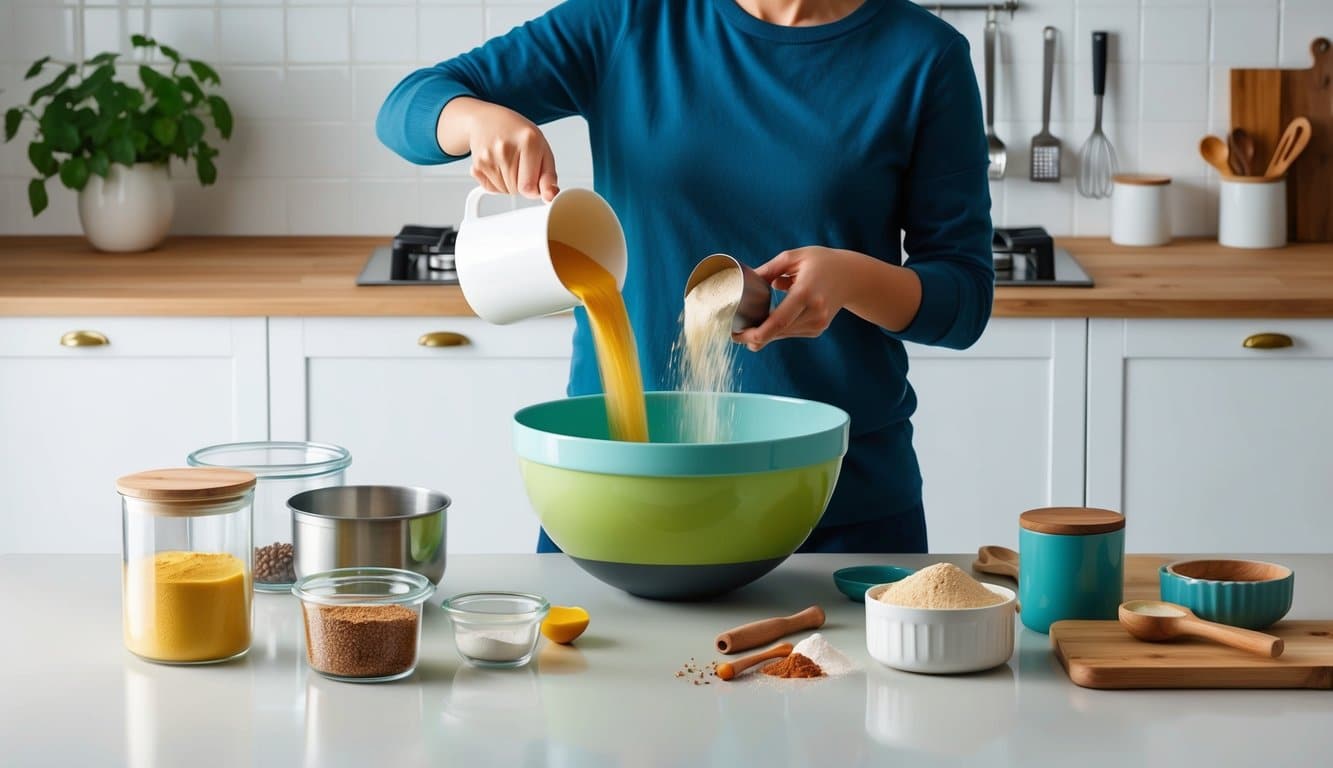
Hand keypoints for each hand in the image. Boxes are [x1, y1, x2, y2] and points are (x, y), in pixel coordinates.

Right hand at [439, 97, 558, 200]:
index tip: (535, 178)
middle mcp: (504, 148)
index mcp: (528, 142)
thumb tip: (550, 196)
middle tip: (521, 165)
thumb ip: (549, 176)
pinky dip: (497, 183)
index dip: (535, 188)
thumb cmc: (518, 133)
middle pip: (517, 190)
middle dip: (522, 183)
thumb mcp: (542, 149)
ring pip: (504, 191)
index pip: (529, 187)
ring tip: (510, 163)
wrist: (488, 120)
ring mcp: (488, 157)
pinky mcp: (476, 165)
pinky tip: (498, 165)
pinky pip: (491, 188)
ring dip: (510, 184)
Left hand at [733, 247, 867, 351]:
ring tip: (744, 331)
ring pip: (783, 335)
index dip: (758, 333)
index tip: (739, 335)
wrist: (852, 277)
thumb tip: (744, 280)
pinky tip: (766, 325)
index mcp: (807, 291)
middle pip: (778, 332)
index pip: (780, 320)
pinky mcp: (818, 329)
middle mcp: (814, 311)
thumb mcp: (794, 257)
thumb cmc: (821, 262)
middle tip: (733, 336)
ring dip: (763, 335)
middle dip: (753, 337)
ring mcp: (818, 323)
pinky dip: (776, 331)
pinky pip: (791, 333)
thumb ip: (768, 270)